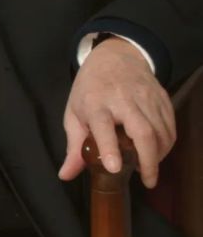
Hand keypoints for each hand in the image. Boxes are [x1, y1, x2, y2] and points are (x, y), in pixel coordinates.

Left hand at [58, 38, 175, 187]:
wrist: (114, 55)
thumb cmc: (91, 88)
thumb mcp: (75, 112)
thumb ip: (74, 145)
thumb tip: (66, 175)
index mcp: (96, 101)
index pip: (102, 124)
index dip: (108, 147)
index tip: (114, 168)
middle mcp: (122, 98)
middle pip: (142, 130)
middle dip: (147, 159)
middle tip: (147, 181)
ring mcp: (145, 96)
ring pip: (160, 131)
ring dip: (159, 155)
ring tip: (149, 167)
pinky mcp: (161, 96)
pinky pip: (170, 125)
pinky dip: (167, 143)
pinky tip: (157, 152)